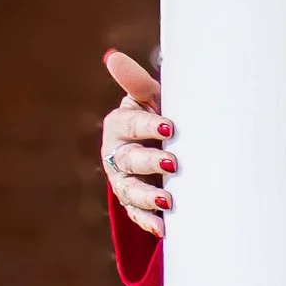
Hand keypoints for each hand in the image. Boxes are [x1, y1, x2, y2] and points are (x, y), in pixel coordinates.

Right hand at [101, 47, 171, 239]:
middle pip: (130, 160)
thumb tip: (112, 57)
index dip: (148, 126)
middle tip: (173, 163)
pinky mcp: (133, 203)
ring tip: (168, 202)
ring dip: (148, 197)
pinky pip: (137, 215)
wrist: (161, 143)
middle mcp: (117, 154)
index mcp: (120, 125)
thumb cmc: (158, 114)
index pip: (131, 125)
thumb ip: (136, 82)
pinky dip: (149, 222)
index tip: (170, 127)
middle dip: (150, 162)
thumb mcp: (150, 98)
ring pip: (131, 190)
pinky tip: (163, 229)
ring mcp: (123, 180)